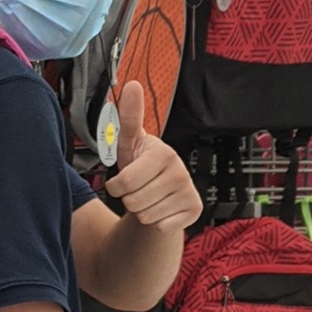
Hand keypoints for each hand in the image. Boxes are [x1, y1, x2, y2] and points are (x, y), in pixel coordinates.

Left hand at [104, 82, 201, 231]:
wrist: (160, 194)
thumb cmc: (140, 167)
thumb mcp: (129, 143)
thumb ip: (128, 117)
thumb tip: (132, 85)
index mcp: (163, 153)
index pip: (124, 183)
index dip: (116, 186)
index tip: (123, 179)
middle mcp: (180, 171)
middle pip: (133, 201)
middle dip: (129, 199)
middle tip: (138, 189)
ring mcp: (190, 192)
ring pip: (146, 216)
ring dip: (142, 211)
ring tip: (148, 198)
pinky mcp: (195, 212)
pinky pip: (160, 227)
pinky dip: (156, 223)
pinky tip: (162, 210)